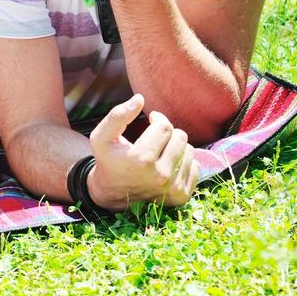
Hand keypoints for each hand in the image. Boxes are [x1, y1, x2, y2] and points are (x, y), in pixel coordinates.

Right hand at [85, 93, 198, 208]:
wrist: (111, 194)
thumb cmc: (108, 160)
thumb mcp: (101, 136)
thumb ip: (118, 115)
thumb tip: (140, 99)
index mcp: (141, 159)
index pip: (165, 127)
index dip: (158, 118)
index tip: (151, 120)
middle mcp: (160, 175)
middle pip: (180, 137)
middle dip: (168, 132)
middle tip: (155, 137)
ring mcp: (172, 188)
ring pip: (190, 151)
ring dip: (176, 147)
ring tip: (160, 151)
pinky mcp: (181, 196)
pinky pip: (196, 167)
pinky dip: (184, 162)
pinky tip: (168, 164)